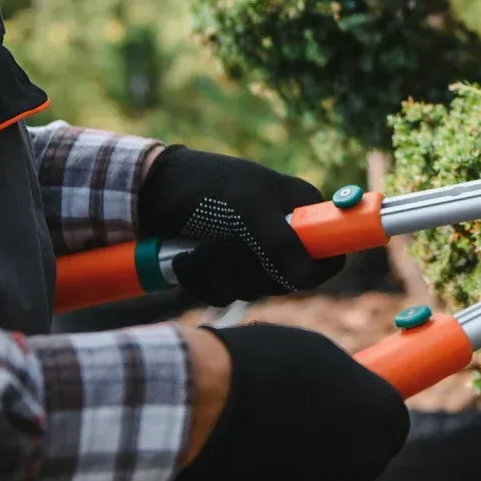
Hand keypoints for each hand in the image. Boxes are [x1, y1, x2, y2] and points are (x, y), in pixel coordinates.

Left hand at [136, 146, 337, 305]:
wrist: (151, 188)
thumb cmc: (205, 185)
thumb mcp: (246, 207)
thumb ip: (280, 242)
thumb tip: (308, 278)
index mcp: (299, 213)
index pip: (328, 257)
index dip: (310, 271)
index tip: (280, 272)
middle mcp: (281, 235)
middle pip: (284, 283)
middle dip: (245, 272)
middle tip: (220, 247)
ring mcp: (251, 254)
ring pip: (250, 292)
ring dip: (217, 277)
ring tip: (196, 250)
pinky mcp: (223, 269)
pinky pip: (222, 295)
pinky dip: (199, 283)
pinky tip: (185, 260)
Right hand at [174, 324, 409, 480]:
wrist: (207, 405)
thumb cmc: (262, 366)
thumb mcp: (315, 357)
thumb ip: (340, 385)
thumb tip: (341, 395)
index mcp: (383, 418)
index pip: (390, 425)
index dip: (365, 417)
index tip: (345, 410)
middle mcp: (367, 465)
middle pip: (357, 460)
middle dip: (333, 447)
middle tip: (293, 423)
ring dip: (297, 469)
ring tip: (255, 436)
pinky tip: (239, 465)